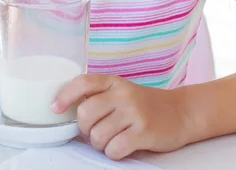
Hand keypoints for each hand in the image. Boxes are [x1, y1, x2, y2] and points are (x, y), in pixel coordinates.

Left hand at [53, 74, 192, 159]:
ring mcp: (133, 111)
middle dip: (85, 129)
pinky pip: (114, 149)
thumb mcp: (122, 92)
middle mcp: (123, 93)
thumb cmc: (146, 105)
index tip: (55, 108)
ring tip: (112, 140)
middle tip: (95, 132)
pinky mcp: (143, 131)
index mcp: (114, 81)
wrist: (181, 112)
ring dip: (101, 144)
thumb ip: (100, 96)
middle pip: (85, 113)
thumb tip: (70, 111)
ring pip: (98, 135)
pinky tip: (123, 146)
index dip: (65, 95)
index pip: (83, 82)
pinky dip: (114, 153)